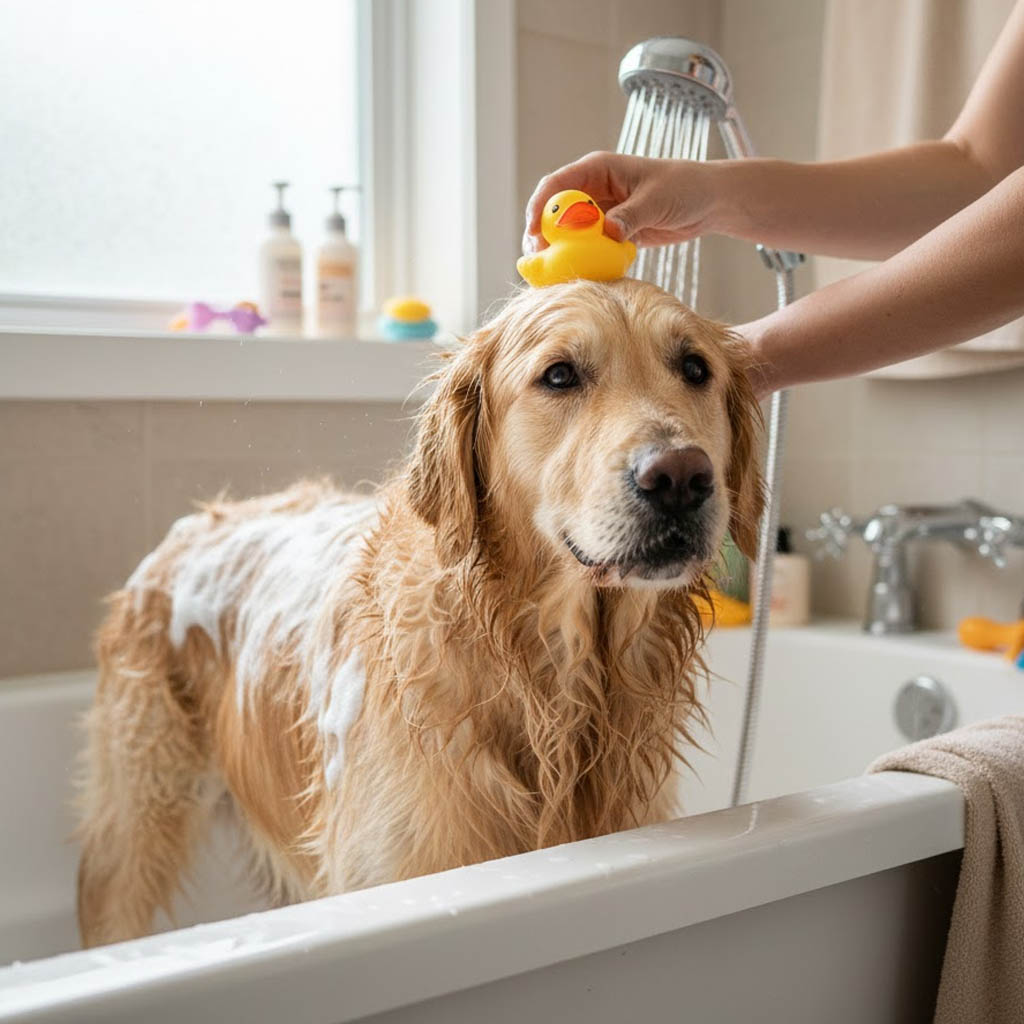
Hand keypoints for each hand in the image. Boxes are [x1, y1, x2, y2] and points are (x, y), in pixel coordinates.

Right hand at [523, 152, 716, 253]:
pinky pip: (587, 248)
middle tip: (537, 259)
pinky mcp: (609, 233)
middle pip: (554, 212)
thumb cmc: (684, 187)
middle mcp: (593, 189)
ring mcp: (600, 212)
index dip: (540, 208)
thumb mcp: (657, 199)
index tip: (534, 232)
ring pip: (567, 233)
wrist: (707, 202)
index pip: (557, 185)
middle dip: (541, 235)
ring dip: (558, 252)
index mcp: (598, 170)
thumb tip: (606, 232)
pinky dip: (580, 261)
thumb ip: (630, 215)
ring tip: (551, 272)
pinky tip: (576, 276)